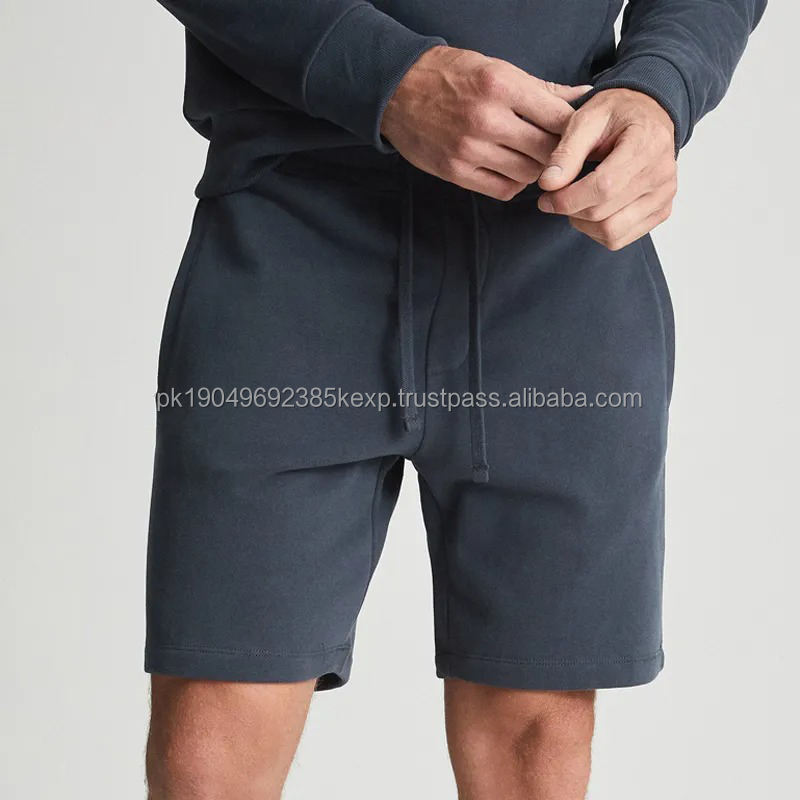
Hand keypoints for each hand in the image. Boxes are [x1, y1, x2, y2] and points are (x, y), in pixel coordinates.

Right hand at [381, 46, 590, 200]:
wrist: (397, 91)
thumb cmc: (449, 76)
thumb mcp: (495, 68)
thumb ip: (539, 88)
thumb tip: (582, 96)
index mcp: (501, 85)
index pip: (559, 117)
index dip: (574, 129)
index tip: (576, 133)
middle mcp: (487, 119)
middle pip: (548, 150)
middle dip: (560, 153)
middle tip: (560, 152)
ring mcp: (470, 149)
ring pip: (528, 174)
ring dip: (537, 171)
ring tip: (533, 159)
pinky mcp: (456, 172)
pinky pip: (502, 190)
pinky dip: (514, 184)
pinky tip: (512, 171)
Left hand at [537, 89, 676, 249]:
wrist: (648, 114)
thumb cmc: (618, 113)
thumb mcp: (587, 118)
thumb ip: (566, 151)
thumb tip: (548, 184)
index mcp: (646, 145)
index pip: (604, 188)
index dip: (567, 199)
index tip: (545, 198)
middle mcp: (662, 174)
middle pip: (604, 215)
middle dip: (570, 211)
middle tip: (554, 198)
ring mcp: (664, 196)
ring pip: (611, 233)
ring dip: (583, 224)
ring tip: (574, 202)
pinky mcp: (661, 211)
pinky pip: (621, 238)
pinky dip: (597, 231)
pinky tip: (591, 208)